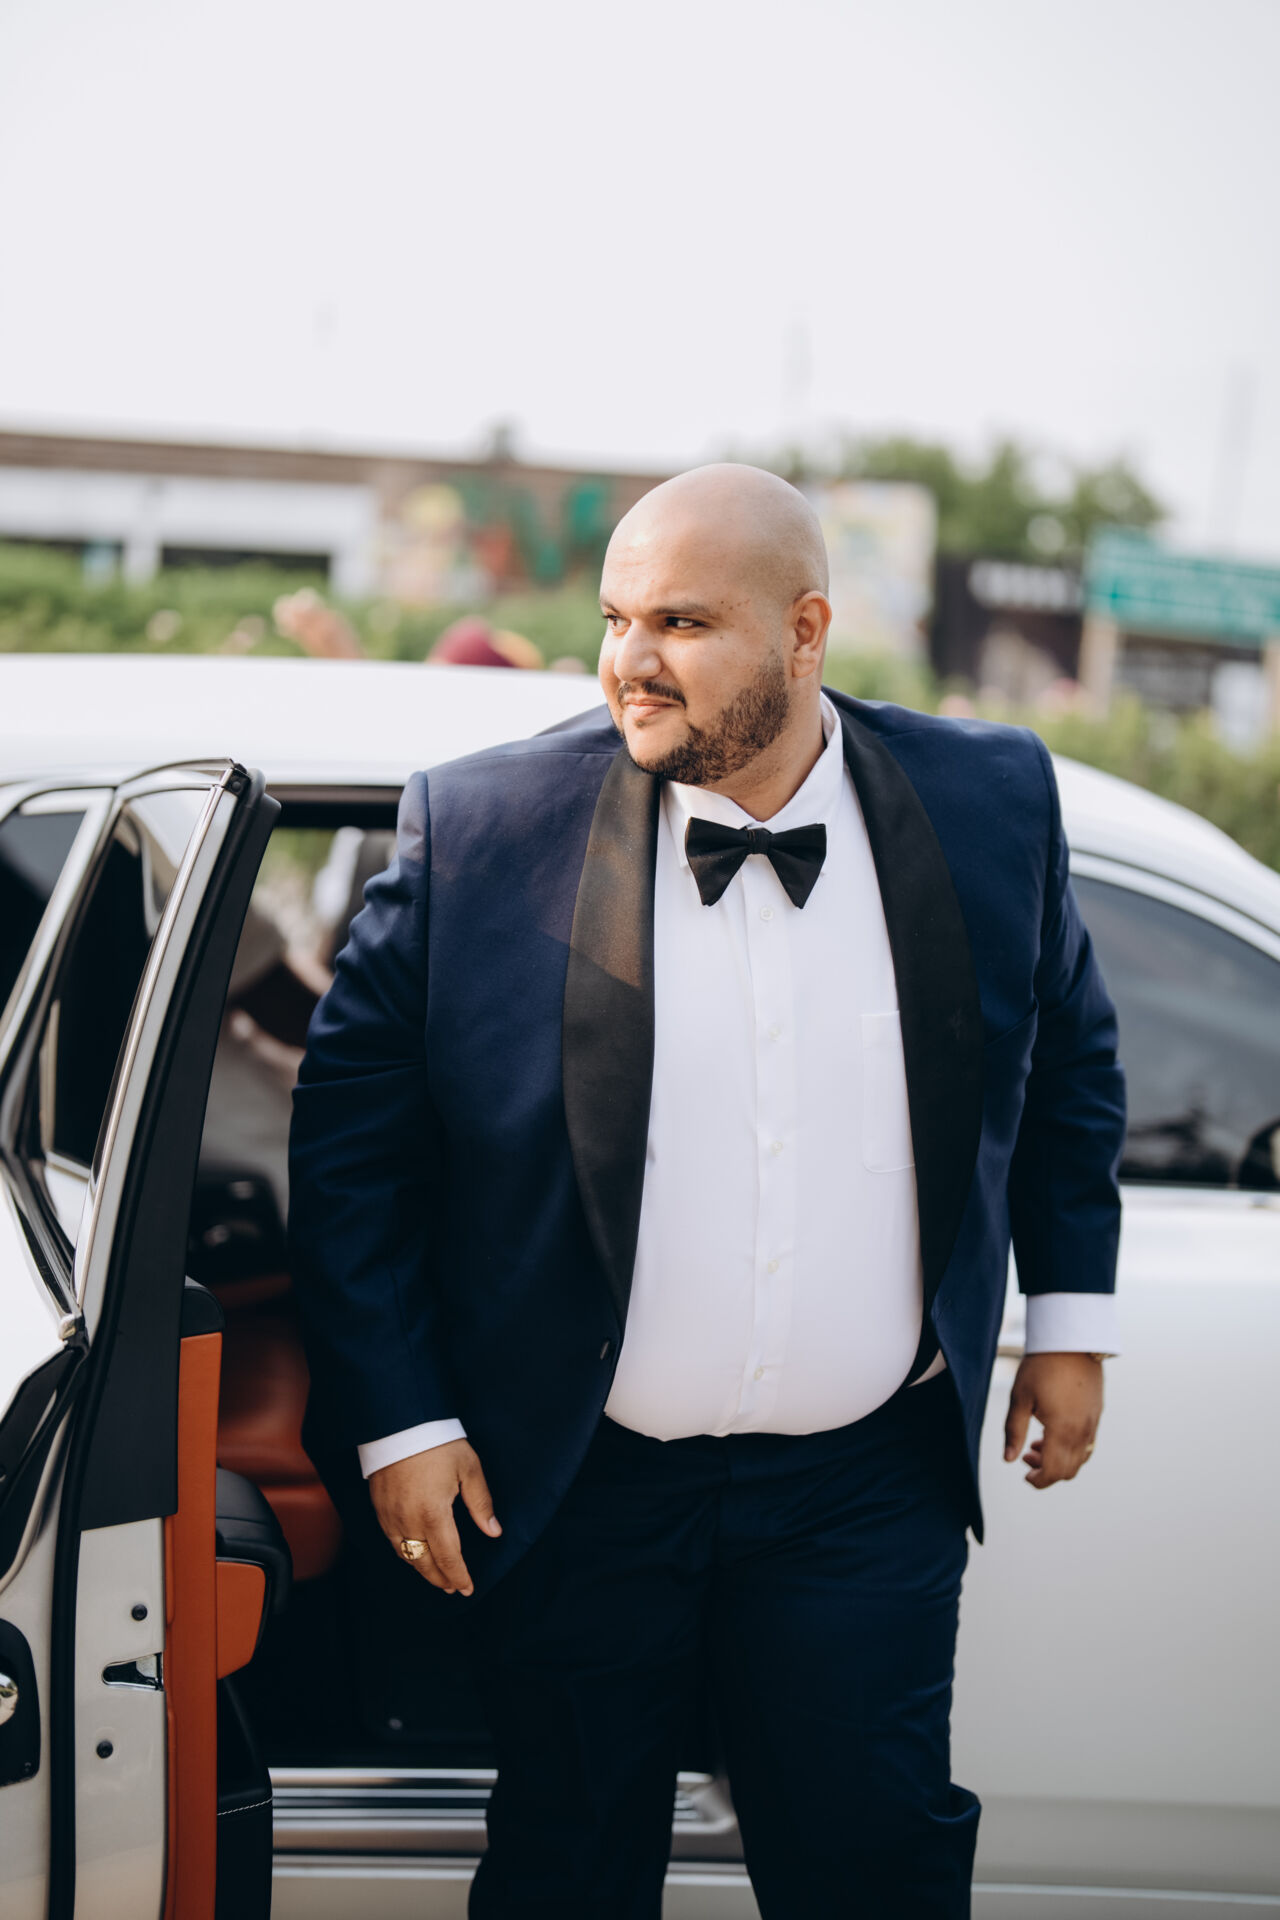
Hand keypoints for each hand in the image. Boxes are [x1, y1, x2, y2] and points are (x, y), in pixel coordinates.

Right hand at [368, 1439, 500, 1595]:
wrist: (398, 1423)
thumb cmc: (438, 1443)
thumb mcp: (468, 1468)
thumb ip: (481, 1503)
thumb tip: (494, 1531)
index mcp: (434, 1514)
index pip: (449, 1558)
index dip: (459, 1577)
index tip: (467, 1589)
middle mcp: (409, 1521)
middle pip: (425, 1563)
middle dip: (440, 1579)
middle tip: (453, 1588)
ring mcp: (390, 1516)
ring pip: (406, 1556)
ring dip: (422, 1570)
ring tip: (436, 1577)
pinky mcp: (379, 1508)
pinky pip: (392, 1541)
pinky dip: (406, 1554)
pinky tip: (415, 1554)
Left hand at [1004, 1352, 1102, 1488]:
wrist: (1071, 1341)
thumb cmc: (1041, 1366)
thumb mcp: (1020, 1398)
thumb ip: (1013, 1431)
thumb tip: (1009, 1459)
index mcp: (1063, 1430)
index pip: (1054, 1471)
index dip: (1039, 1480)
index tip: (1025, 1476)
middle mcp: (1082, 1431)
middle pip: (1069, 1470)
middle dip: (1047, 1471)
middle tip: (1026, 1455)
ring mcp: (1092, 1423)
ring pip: (1080, 1459)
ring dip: (1059, 1460)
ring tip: (1037, 1442)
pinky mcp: (1097, 1414)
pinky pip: (1087, 1443)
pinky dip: (1071, 1448)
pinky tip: (1054, 1431)